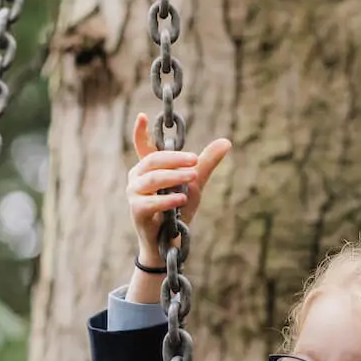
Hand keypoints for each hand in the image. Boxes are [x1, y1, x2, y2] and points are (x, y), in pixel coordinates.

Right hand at [128, 113, 231, 265]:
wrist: (169, 244)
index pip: (142, 146)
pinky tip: (182, 198)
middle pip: (153, 160)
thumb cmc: (178, 211)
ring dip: (174, 176)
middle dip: (174, 158)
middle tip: (195, 160)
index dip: (140, 132)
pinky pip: (150, 202)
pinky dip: (167, 200)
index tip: (142, 116)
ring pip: (152, 178)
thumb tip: (226, 141)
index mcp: (148, 168)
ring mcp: (134, 194)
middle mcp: (137, 177)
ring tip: (193, 176)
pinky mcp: (136, 211)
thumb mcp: (194, 184)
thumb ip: (206, 163)